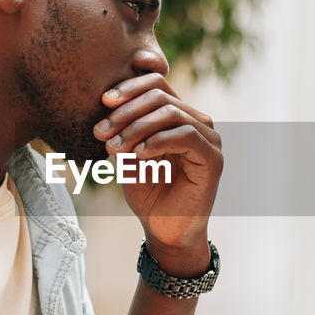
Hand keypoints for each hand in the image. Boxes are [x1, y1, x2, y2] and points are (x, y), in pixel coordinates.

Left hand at [93, 74, 222, 274]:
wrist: (164, 230)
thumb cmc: (147, 192)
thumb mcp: (128, 153)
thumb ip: (124, 127)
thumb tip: (107, 100)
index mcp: (178, 116)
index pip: (157, 83)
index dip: (129, 87)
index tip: (103, 102)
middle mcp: (197, 122)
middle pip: (161, 95)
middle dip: (126, 111)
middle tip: (101, 131)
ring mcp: (209, 138)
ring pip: (170, 113)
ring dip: (136, 127)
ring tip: (114, 147)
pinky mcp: (213, 158)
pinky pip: (185, 135)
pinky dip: (156, 141)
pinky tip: (137, 154)